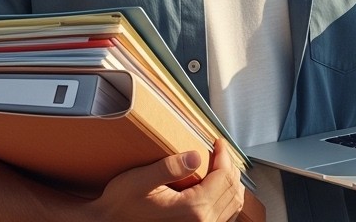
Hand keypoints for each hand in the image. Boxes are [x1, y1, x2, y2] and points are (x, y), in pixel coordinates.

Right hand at [84, 138, 244, 221]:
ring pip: (233, 203)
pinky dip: (226, 197)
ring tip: (221, 164)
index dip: (224, 155)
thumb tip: (195, 156)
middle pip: (232, 190)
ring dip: (231, 182)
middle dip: (229, 166)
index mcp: (193, 209)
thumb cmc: (122, 204)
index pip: (223, 177)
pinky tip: (216, 185)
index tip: (218, 142)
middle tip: (220, 149)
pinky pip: (225, 215)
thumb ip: (169, 168)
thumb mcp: (140, 180)